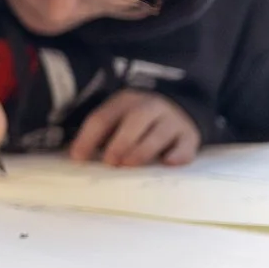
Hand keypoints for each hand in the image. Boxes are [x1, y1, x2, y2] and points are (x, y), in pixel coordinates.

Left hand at [69, 89, 199, 166]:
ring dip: (143, 150)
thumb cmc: (138, 121)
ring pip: (159, 133)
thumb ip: (101, 135)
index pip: (103, 117)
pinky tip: (167, 163)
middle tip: (110, 162)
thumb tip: (78, 158)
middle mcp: (150, 107)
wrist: (180, 108)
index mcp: (124, 102)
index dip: (88, 138)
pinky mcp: (190, 136)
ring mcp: (173, 121)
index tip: (78, 159)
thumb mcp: (118, 119)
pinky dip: (177, 155)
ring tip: (129, 165)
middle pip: (135, 120)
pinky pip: (186, 146)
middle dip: (120, 142)